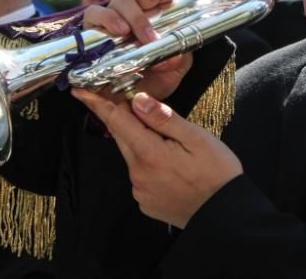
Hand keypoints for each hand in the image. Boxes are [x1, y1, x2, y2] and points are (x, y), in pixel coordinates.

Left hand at [73, 90, 241, 227]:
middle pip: (122, 137)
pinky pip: (140, 175)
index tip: (80, 90)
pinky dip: (147, 163)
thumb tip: (137, 99)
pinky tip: (169, 164)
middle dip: (121, 118)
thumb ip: (164, 119)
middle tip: (123, 99)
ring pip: (132, 156)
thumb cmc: (217, 172)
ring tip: (166, 139)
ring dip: (139, 142)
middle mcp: (137, 173)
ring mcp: (140, 190)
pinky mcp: (146, 203)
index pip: (117, 121)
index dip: (98, 104)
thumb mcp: (196, 138)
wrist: (225, 215)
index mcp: (149, 153)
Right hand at [82, 0, 191, 100]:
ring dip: (127, 17)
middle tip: (156, 23)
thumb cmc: (153, 78)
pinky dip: (104, 23)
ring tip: (131, 33)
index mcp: (155, 16)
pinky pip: (92, 18)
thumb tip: (174, 54)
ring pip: (117, 3)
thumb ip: (179, 57)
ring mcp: (111, 19)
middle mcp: (133, 13)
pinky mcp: (90, 31)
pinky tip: (115, 33)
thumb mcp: (173, 69)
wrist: (128, 104)